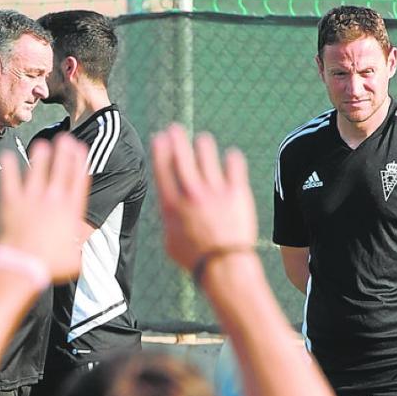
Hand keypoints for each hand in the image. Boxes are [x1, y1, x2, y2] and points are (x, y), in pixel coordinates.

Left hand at [0, 134, 89, 281]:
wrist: (22, 266)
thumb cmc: (48, 266)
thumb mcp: (73, 260)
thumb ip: (77, 250)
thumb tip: (79, 251)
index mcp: (70, 211)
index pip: (78, 180)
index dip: (80, 163)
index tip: (80, 149)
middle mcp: (53, 199)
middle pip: (60, 169)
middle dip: (64, 151)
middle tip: (65, 138)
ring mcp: (31, 198)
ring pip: (37, 169)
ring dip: (40, 156)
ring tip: (41, 144)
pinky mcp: (11, 201)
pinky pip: (9, 178)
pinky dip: (8, 166)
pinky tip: (7, 156)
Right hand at [150, 124, 256, 273]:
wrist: (224, 266)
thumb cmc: (195, 259)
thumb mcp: (169, 242)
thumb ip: (168, 220)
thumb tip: (168, 209)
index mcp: (171, 205)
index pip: (162, 167)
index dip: (160, 148)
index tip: (160, 137)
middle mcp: (191, 193)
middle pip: (181, 154)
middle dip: (177, 137)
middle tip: (176, 129)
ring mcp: (214, 190)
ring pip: (206, 152)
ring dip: (203, 144)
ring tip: (203, 142)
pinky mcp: (237, 191)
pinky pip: (234, 163)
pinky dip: (231, 158)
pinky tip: (230, 157)